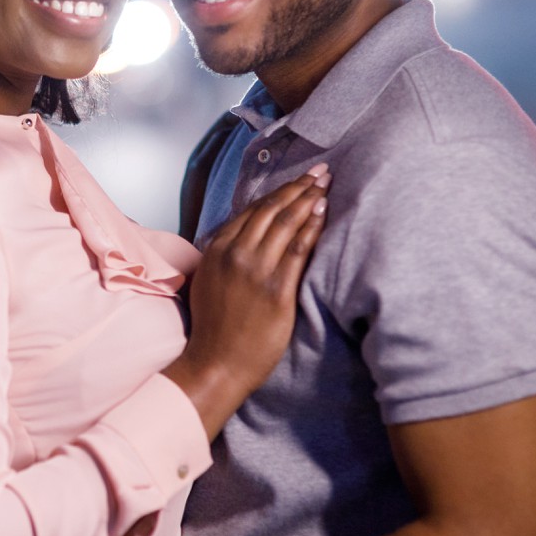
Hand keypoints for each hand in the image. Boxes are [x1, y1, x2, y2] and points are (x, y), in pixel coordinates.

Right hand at [167, 166, 328, 437]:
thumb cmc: (214, 329)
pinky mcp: (276, 289)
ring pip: (285, 223)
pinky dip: (311, 227)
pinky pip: (298, 249)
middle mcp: (235, 254)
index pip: (252, 211)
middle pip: (271, 210)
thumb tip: (243, 240)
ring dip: (308, 199)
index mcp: (217, 250)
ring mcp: (256, 270)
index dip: (278, 192)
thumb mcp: (208, 282)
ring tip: (326, 185)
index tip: (297, 179)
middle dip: (298, 186)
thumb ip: (224, 257)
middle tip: (320, 171)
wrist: (216, 363)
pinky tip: (324, 212)